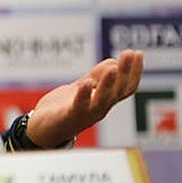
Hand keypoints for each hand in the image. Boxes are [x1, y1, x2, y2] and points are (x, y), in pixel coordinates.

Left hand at [26, 50, 143, 148]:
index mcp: (105, 101)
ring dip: (108, 84)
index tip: (138, 53)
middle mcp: (100, 109)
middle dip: (125, 72)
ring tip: (113, 69)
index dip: (134, 72)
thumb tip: (114, 63)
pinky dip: (84, 95)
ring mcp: (85, 114)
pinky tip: (87, 83)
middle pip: (117, 92)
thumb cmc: (66, 107)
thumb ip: (98, 76)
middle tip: (129, 54)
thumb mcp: (84, 87)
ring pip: (102, 100)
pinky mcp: (68, 117)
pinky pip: (78, 106)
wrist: (43, 129)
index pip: (126, 88)